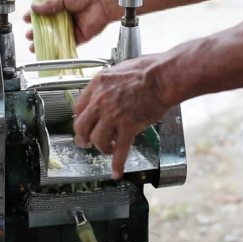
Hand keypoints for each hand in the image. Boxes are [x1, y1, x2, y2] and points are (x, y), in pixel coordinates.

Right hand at [23, 0, 120, 51]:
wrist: (104, 1)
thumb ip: (50, 3)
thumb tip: (34, 7)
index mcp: (62, 3)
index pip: (45, 11)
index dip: (35, 16)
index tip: (25, 19)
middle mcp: (66, 16)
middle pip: (48, 26)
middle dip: (37, 31)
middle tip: (28, 35)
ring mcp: (72, 27)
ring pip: (55, 36)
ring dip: (44, 41)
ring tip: (33, 45)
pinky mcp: (79, 37)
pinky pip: (67, 44)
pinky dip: (57, 48)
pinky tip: (48, 50)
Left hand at [73, 54, 171, 178]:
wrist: (163, 77)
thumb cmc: (149, 69)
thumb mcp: (120, 69)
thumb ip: (110, 82)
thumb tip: (111, 88)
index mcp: (98, 84)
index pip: (79, 107)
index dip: (81, 119)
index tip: (84, 124)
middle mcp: (101, 101)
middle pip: (81, 125)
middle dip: (82, 137)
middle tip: (85, 143)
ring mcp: (113, 115)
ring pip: (97, 139)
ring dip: (101, 147)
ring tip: (107, 150)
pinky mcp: (128, 127)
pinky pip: (119, 150)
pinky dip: (117, 164)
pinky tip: (116, 172)